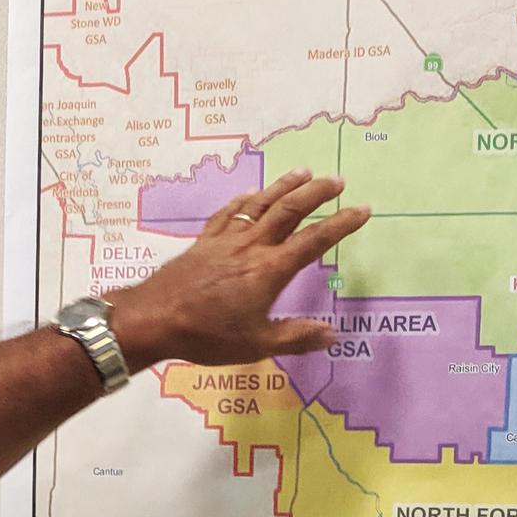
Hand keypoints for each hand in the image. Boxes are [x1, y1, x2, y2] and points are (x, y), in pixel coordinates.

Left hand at [106, 169, 368, 369]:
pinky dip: (246, 199)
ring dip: (285, 186)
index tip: (362, 209)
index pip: (314, 241)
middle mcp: (251, 246)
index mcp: (269, 270)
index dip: (341, 224)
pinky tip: (252, 192)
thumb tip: (332, 335)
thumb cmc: (206, 335)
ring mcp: (226, 239)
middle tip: (338, 181)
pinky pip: (230, 212)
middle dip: (316, 192)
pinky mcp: (204, 241)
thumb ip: (296, 337)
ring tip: (304, 172)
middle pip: (289, 210)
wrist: (154, 318)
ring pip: (260, 203)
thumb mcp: (256, 344)